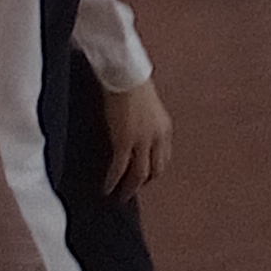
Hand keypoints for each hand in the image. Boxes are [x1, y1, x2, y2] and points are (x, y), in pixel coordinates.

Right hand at [99, 72, 171, 199]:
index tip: (143, 178)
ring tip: (119, 197)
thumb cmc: (131, 83)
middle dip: (143, 183)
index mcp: (164, 129)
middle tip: (131, 191)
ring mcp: (142, 140)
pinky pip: (120, 168)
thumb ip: (145, 124)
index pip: (163, 159)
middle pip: (155, 170)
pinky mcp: (124, 141)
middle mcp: (157, 137)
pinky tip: (106, 189)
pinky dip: (113, 181)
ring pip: (139, 175)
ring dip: (129, 189)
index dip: (153, 172)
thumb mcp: (146, 107)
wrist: (124, 74)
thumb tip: (136, 133)